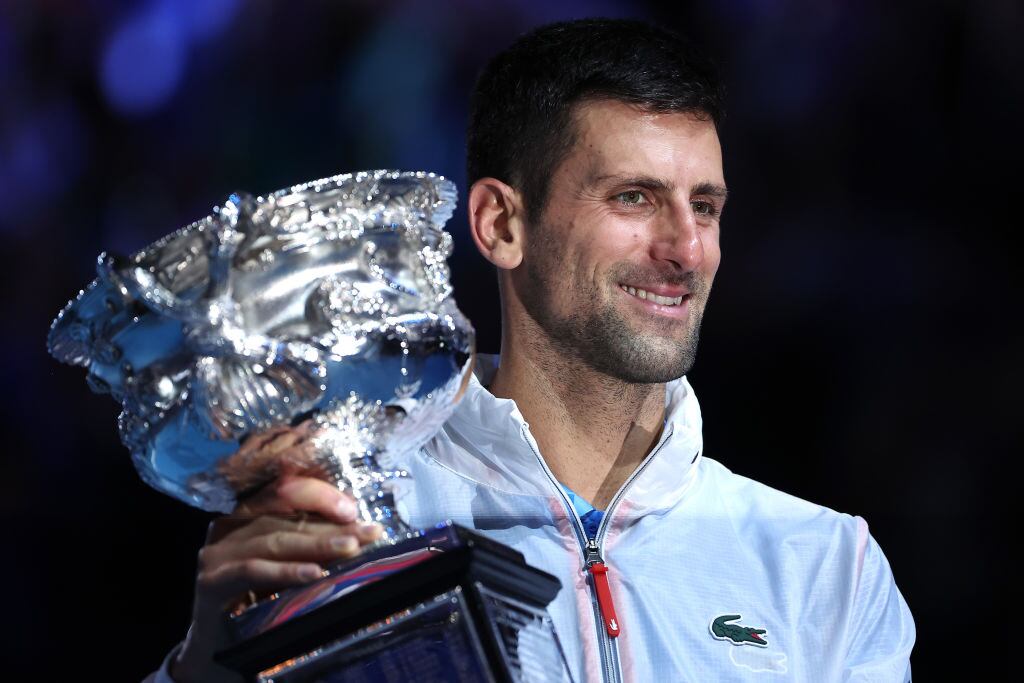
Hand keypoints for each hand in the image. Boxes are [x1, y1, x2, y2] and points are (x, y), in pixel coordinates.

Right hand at [171, 449, 381, 680]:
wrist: (216, 647)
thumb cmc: (253, 600)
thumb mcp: (283, 565)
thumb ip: (307, 542)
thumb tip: (356, 526)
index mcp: (247, 514)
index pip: (286, 494)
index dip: (321, 497)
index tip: (354, 510)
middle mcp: (229, 526)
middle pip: (287, 518)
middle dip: (332, 525)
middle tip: (368, 532)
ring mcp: (218, 553)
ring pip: (274, 540)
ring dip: (317, 544)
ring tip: (350, 548)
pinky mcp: (212, 581)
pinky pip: (253, 570)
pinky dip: (285, 570)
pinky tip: (314, 573)